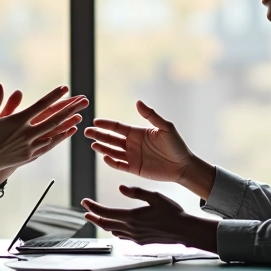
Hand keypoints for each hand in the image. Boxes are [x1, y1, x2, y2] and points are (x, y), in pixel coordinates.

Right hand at [0, 84, 86, 175]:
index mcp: (17, 121)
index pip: (40, 105)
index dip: (53, 96)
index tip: (65, 88)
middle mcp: (27, 133)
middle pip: (53, 119)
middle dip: (69, 109)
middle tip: (83, 100)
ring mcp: (30, 146)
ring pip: (54, 132)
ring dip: (68, 123)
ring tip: (80, 116)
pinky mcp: (30, 156)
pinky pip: (49, 145)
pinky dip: (60, 138)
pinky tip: (68, 132)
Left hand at [80, 185, 217, 251]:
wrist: (185, 231)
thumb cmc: (173, 213)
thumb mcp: (155, 197)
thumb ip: (136, 192)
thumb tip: (121, 188)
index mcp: (132, 217)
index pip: (106, 213)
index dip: (93, 207)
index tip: (85, 202)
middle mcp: (131, 229)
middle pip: (106, 224)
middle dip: (94, 217)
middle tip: (86, 212)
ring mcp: (135, 238)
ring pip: (112, 231)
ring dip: (103, 224)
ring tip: (97, 218)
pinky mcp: (141, 242)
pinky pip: (122, 236)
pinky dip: (114, 231)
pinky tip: (115, 228)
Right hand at [84, 100, 200, 183]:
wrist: (183, 166)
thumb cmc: (176, 145)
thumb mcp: (165, 127)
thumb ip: (151, 115)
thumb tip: (138, 102)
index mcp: (137, 132)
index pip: (117, 127)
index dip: (106, 124)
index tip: (95, 121)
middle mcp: (132, 144)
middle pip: (111, 139)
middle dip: (98, 135)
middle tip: (86, 132)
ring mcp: (132, 156)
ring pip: (112, 151)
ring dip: (102, 148)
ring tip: (92, 144)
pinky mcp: (134, 168)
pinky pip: (118, 165)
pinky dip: (110, 162)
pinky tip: (105, 157)